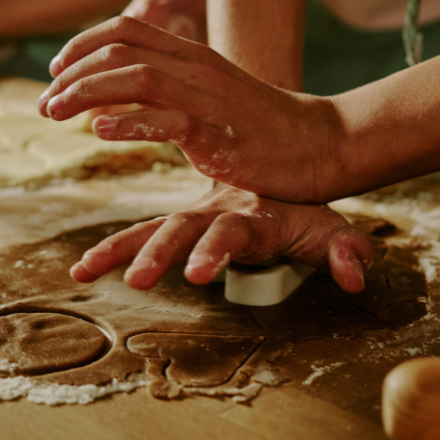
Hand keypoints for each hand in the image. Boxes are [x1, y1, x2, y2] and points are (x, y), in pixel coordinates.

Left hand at [38, 16, 342, 203]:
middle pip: (118, 49)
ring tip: (54, 112)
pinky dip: (128, 121)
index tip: (54, 72)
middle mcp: (195, 68)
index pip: (124, 30)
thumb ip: (170, 89)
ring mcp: (207, 98)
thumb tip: (119, 99)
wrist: (323, 144)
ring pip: (133, 77)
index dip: (80, 45)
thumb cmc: (264, 126)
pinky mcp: (218, 133)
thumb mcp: (211, 95)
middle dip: (70, 72)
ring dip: (84, 93)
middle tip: (44, 102)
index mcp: (192, 55)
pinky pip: (166, 119)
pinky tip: (100, 130)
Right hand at [70, 184, 373, 292]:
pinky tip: (82, 269)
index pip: (231, 232)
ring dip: (121, 250)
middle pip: (183, 229)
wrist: (280, 160)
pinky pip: (141, 234)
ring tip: (86, 271)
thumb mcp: (330, 228)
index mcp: (251, 215)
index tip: (199, 275)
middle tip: (138, 279)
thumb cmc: (302, 208)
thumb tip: (357, 279)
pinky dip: (112, 249)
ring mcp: (195, 218)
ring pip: (153, 229)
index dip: (216, 250)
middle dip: (162, 253)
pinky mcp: (182, 226)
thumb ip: (346, 250)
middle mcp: (215, 211)